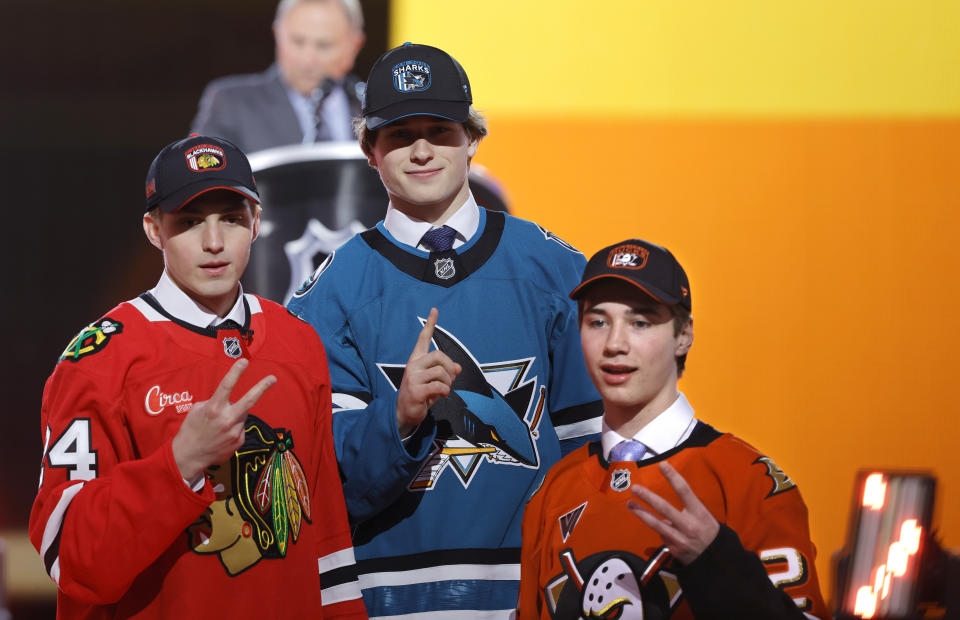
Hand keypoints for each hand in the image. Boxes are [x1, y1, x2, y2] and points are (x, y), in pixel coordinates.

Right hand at [172, 359, 275, 482]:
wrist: (190, 456)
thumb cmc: (192, 429)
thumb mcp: (197, 410)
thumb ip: (215, 402)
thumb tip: (229, 399)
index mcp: (213, 408)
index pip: (227, 386)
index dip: (236, 372)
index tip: (244, 361)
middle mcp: (226, 419)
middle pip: (249, 400)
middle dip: (262, 387)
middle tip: (273, 378)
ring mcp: (234, 431)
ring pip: (243, 415)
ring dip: (235, 415)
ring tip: (220, 425)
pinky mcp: (239, 441)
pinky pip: (241, 427)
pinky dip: (234, 427)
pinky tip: (223, 435)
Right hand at [396, 308, 460, 435]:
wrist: (405, 413)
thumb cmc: (421, 394)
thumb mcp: (435, 381)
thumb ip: (445, 371)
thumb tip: (458, 368)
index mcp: (417, 360)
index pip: (423, 338)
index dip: (430, 324)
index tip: (435, 310)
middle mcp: (413, 365)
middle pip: (438, 355)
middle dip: (449, 366)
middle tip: (451, 378)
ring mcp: (413, 377)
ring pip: (440, 372)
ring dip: (448, 382)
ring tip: (444, 390)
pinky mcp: (415, 390)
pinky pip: (438, 386)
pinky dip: (444, 391)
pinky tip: (441, 395)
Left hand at [626, 461, 719, 564]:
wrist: (715, 558)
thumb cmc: (708, 531)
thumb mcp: (704, 515)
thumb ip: (687, 508)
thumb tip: (666, 503)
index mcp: (699, 513)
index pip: (684, 490)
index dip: (673, 477)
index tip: (662, 465)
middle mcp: (688, 525)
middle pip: (664, 508)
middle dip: (648, 497)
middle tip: (635, 488)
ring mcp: (680, 538)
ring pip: (656, 524)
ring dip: (640, 513)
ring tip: (629, 504)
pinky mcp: (673, 548)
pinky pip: (661, 535)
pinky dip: (657, 528)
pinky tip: (655, 524)